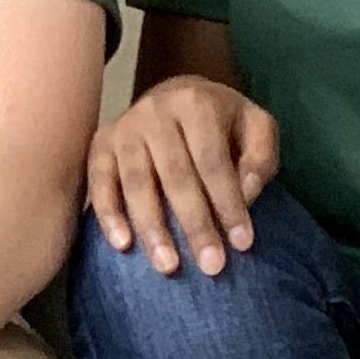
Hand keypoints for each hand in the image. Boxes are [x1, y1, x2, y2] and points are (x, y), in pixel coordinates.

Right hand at [85, 76, 280, 276]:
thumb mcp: (256, 126)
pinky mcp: (101, 145)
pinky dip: (109, 215)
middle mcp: (156, 113)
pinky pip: (99, 182)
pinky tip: (123, 245)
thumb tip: (245, 196)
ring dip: (152, 228)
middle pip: (175, 175)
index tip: (242, 244)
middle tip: (210, 266)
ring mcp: (125, 129)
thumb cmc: (223, 121)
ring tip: (168, 266)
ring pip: (136, 183)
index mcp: (196, 104)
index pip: (213, 161)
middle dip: (194, 224)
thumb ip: (260, 158)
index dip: (227, 203)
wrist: (178, 92)